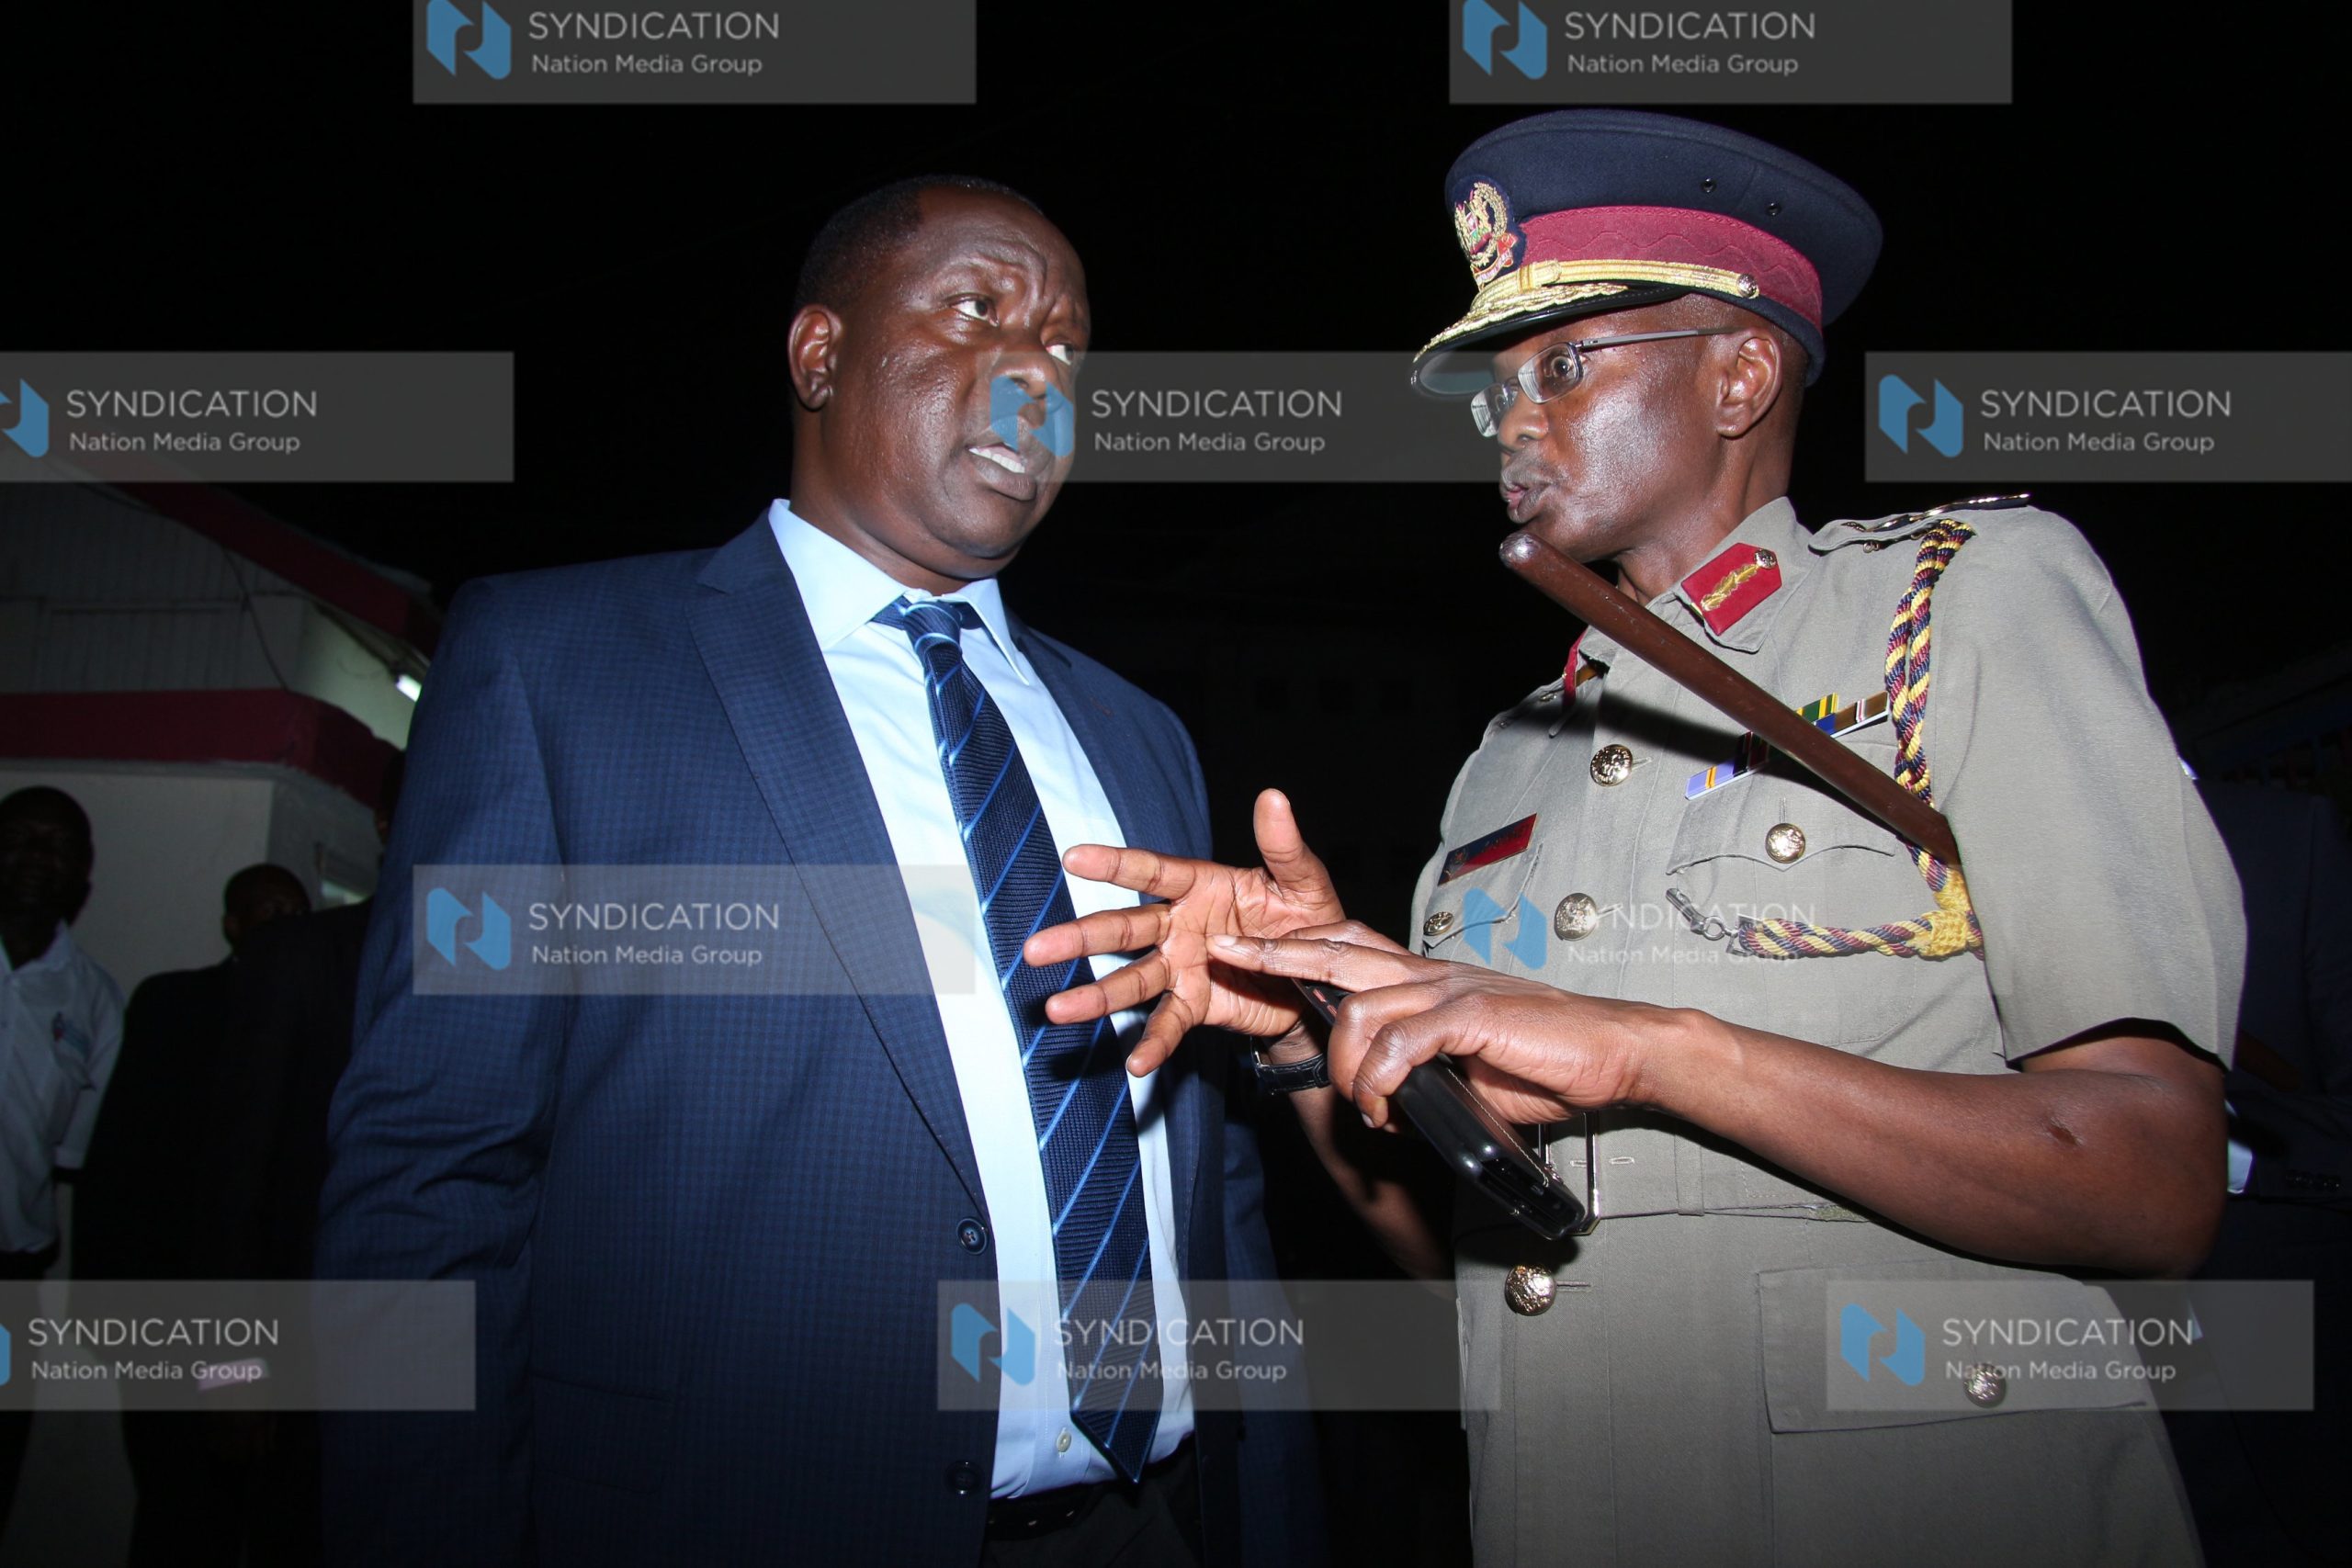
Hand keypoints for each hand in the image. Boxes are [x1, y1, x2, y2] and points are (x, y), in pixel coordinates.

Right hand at [1023, 789, 1347, 1073]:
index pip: (1152, 871)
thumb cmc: (1309, 921)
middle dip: (1080, 938)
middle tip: (1035, 948)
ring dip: (1095, 995)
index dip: (1114, 865)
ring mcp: (1182, 967)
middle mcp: (1180, 925)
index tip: (1073, 857)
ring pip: (1131, 979)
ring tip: (1057, 1008)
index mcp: (1201, 886)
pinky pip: (1169, 1024)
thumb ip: (1284, 848)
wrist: (1320, 982)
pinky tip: (1136, 1063)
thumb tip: (1273, 798)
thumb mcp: (1304, 884)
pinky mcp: (1195, 1005)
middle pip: (1123, 929)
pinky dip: (1153, 1044)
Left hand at [1205, 932, 1667, 1126]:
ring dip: (1346, 1070)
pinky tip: (1388, 1107)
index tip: (1249, 951)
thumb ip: (1420, 1074)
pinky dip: (1382, 1080)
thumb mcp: (1465, 1070)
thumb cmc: (1544, 1062)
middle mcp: (1432, 974)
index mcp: (1428, 979)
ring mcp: (1450, 991)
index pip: (1349, 948)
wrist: (1612, 1053)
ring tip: (1364, 1108)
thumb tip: (1386, 1106)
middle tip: (1228, 954)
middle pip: (1336, 953)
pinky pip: (1401, 1042)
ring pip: (1358, 1010)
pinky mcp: (1471, 1016)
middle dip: (1275, 955)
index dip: (1298, 947)